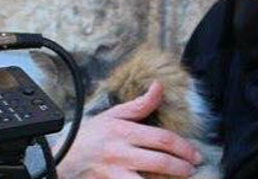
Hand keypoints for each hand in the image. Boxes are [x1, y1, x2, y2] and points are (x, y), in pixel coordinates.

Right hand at [55, 80, 202, 178]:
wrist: (62, 155)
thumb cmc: (90, 135)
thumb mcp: (112, 116)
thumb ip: (139, 105)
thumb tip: (159, 87)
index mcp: (124, 131)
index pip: (162, 138)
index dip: (183, 147)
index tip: (194, 155)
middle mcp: (121, 152)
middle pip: (161, 161)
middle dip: (182, 167)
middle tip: (192, 169)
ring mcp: (115, 172)